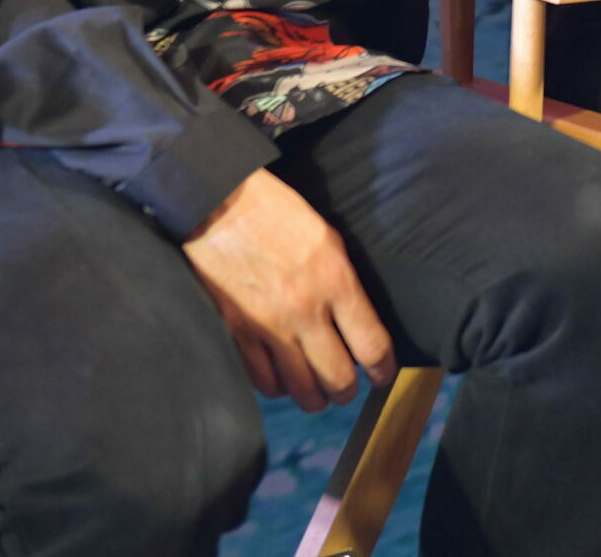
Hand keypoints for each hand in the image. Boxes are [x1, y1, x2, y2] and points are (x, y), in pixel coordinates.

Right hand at [182, 170, 393, 413]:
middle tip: (347, 388)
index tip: (383, 376)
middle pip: (337, 379)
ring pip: (301, 389)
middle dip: (347, 391)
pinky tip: (281, 378)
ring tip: (316, 391)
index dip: (382, 369)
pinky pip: (263, 382)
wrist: (218, 204)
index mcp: (335, 281)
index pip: (371, 345)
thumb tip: (356, 322)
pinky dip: (276, 387)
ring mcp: (268, 327)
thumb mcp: (327, 239)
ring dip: (313, 396)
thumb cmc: (276, 213)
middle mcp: (305, 311)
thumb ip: (344, 282)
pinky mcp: (236, 334)